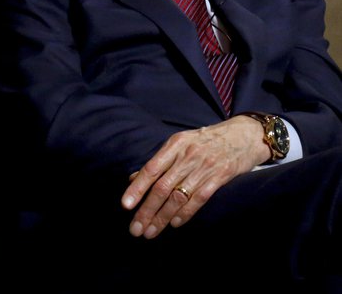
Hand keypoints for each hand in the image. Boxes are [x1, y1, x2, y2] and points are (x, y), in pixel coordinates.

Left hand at [120, 115, 268, 238]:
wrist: (243, 135)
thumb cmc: (206, 140)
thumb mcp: (181, 143)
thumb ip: (160, 161)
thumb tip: (134, 178)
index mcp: (175, 145)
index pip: (151, 169)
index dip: (137, 188)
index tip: (125, 205)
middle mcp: (187, 156)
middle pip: (162, 187)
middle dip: (147, 210)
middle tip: (135, 229)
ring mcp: (204, 167)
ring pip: (178, 197)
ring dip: (162, 217)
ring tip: (150, 232)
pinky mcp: (219, 178)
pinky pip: (199, 199)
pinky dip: (185, 213)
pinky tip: (175, 224)